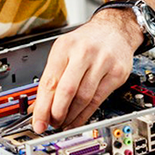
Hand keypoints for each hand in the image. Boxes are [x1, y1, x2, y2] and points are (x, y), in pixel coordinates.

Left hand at [31, 14, 140, 133]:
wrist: (115, 29)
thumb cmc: (87, 42)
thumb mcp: (64, 51)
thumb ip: (51, 77)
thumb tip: (37, 106)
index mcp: (65, 47)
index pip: (49, 82)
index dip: (42, 107)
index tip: (38, 122)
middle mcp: (83, 53)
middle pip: (67, 90)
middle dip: (57, 113)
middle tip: (52, 124)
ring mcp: (102, 62)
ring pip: (83, 98)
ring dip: (71, 116)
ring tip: (64, 123)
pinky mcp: (117, 73)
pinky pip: (98, 99)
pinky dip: (85, 114)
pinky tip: (78, 119)